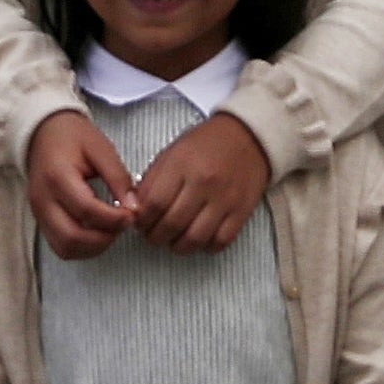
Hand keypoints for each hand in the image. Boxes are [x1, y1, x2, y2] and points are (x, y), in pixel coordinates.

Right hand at [24, 111, 137, 260]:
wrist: (43, 133)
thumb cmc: (73, 137)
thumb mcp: (101, 148)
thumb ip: (118, 177)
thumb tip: (134, 207)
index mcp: (57, 177)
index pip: (86, 210)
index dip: (113, 219)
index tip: (132, 214)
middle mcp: (43, 200)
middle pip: (72, 238)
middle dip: (103, 239)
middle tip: (122, 225)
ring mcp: (39, 213)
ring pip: (65, 248)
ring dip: (92, 247)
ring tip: (111, 229)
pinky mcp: (41, 220)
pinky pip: (60, 246)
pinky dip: (81, 247)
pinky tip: (97, 232)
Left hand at [131, 113, 271, 255]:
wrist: (248, 137)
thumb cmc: (205, 145)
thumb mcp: (171, 153)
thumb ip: (151, 181)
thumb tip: (135, 210)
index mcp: (182, 165)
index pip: (153, 203)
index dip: (142, 220)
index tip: (140, 223)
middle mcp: (203, 183)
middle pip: (171, 225)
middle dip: (156, 237)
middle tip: (153, 235)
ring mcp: (224, 199)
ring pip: (195, 239)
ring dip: (178, 246)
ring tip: (173, 240)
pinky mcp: (241, 211)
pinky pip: (220, 242)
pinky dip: (206, 246)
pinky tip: (199, 238)